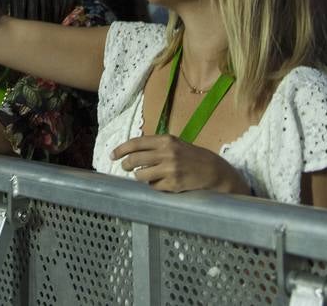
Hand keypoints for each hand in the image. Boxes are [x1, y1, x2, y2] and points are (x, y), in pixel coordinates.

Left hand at [110, 134, 247, 193]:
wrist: (214, 171)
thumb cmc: (193, 157)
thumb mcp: (176, 144)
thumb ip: (157, 146)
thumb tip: (133, 151)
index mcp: (166, 140)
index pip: (136, 143)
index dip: (121, 149)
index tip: (112, 155)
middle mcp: (166, 153)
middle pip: (134, 160)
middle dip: (126, 165)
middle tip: (125, 168)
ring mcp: (169, 169)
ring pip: (141, 176)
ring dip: (141, 178)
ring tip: (148, 176)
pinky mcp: (173, 184)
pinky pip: (153, 187)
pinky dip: (154, 186)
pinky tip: (163, 183)